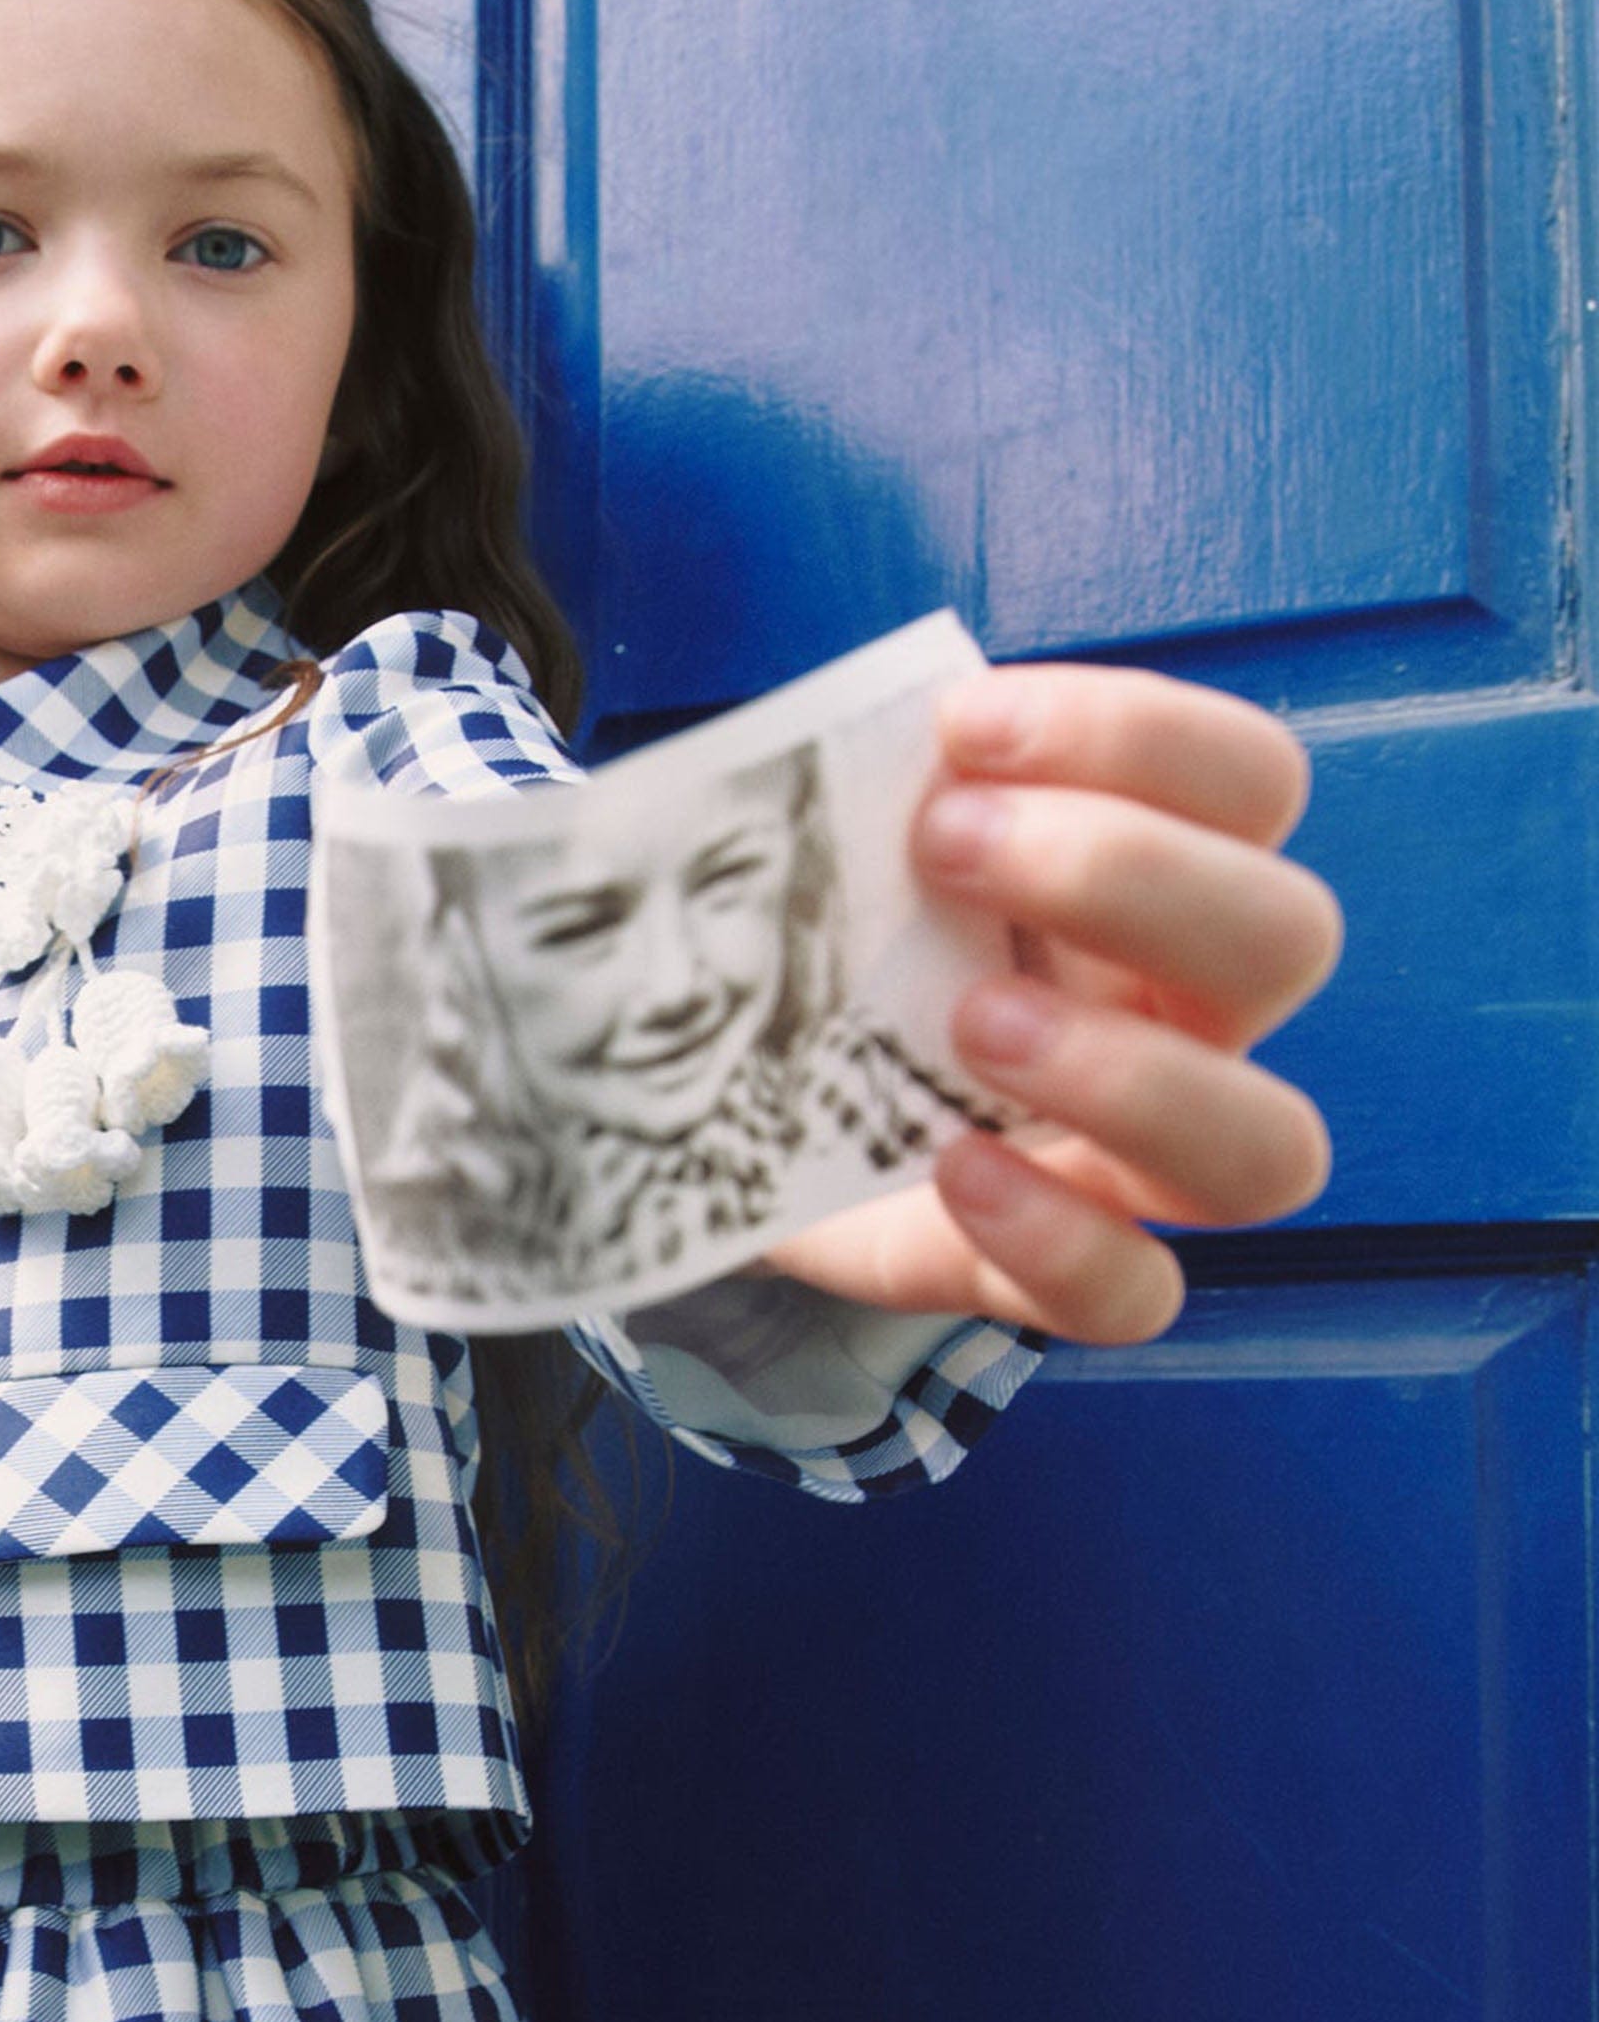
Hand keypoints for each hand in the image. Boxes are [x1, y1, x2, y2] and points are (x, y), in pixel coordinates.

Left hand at [763, 664, 1340, 1341]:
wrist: (733, 1124)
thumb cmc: (825, 959)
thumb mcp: (838, 861)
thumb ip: (867, 794)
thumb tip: (848, 742)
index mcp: (1161, 884)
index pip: (1248, 783)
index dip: (1138, 735)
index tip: (967, 726)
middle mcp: (1188, 1020)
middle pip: (1288, 938)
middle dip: (1127, 872)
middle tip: (944, 847)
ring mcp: (1142, 1163)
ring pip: (1269, 1146)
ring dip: (1132, 1071)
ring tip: (972, 1022)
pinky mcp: (1052, 1277)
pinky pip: (1136, 1295)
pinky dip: (1058, 1236)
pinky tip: (950, 1167)